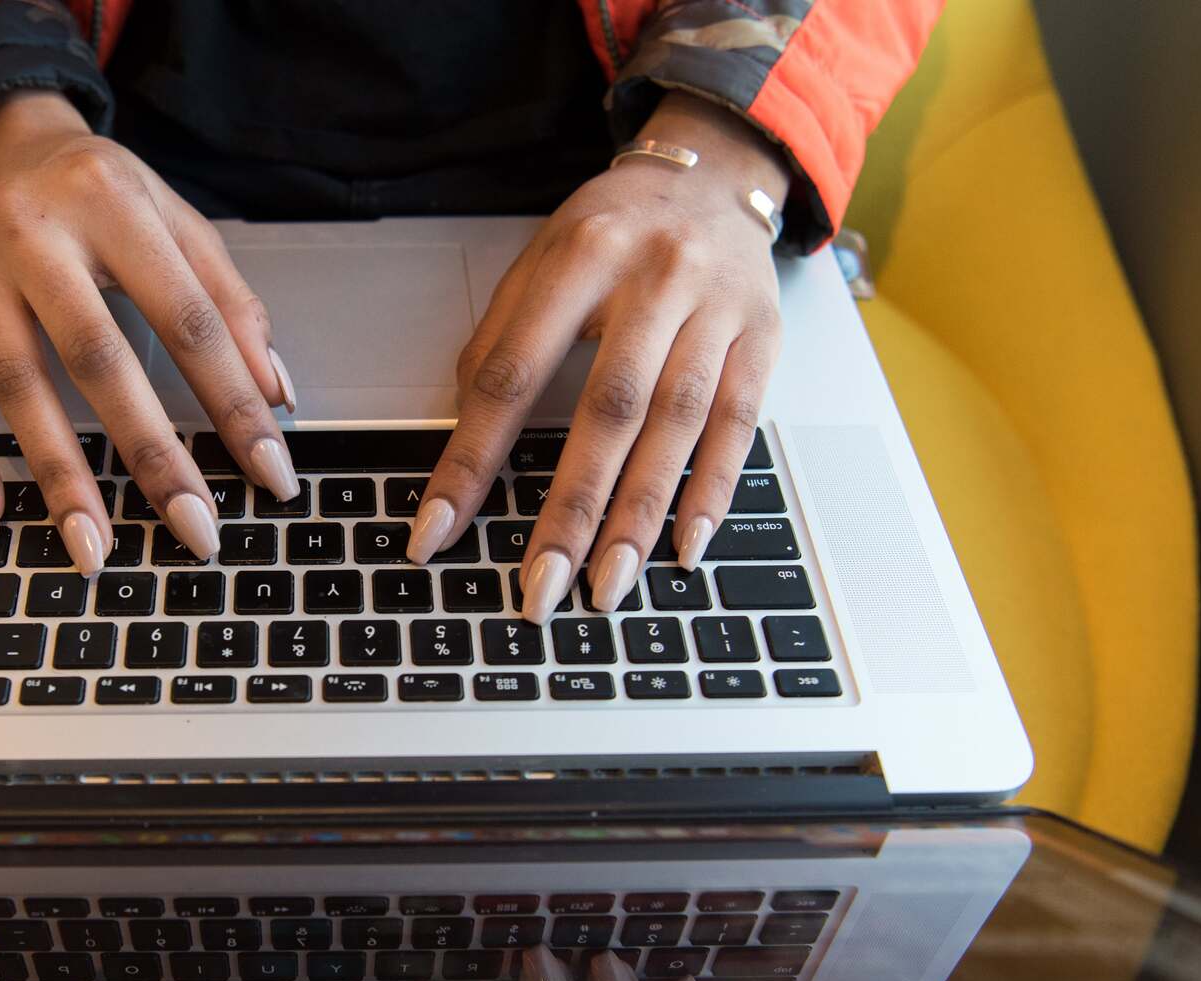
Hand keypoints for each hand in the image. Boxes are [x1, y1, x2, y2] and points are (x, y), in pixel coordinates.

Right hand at [0, 90, 299, 574]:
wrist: (3, 146)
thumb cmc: (103, 194)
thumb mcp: (179, 222)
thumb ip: (232, 303)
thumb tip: (277, 396)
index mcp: (113, 204)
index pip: (189, 319)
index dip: (234, 402)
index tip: (271, 474)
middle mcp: (35, 234)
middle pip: (97, 358)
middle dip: (151, 454)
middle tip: (194, 528)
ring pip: (16, 385)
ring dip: (57, 476)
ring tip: (94, 548)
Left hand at [411, 92, 789, 623]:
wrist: (714, 172)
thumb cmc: (613, 229)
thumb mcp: (539, 260)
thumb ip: (499, 343)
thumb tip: (465, 447)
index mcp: (579, 255)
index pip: (511, 374)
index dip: (471, 461)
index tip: (437, 532)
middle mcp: (655, 277)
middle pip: (608, 410)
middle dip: (569, 510)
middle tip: (539, 588)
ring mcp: (717, 308)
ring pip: (676, 426)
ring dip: (639, 516)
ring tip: (606, 586)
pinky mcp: (763, 336)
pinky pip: (739, 425)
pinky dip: (712, 490)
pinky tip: (685, 546)